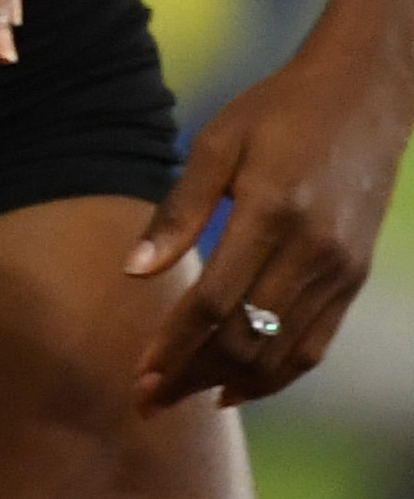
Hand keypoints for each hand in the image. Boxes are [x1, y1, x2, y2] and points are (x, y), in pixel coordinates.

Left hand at [127, 38, 411, 409]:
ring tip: (181, 398)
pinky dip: (275, 374)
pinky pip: (313, 344)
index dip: (173, 346)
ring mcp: (340, 269)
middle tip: (147, 401)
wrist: (365, 96)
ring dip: (229, 384)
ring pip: (281, 353)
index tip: (138, 376)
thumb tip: (134, 273)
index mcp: (270, 211)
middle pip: (245, 339)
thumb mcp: (216, 142)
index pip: (212, 303)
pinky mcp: (354, 277)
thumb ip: (178, 211)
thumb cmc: (276, 110)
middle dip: (192, 377)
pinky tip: (235, 387)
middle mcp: (311, 250)